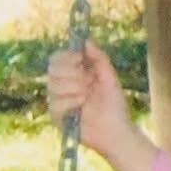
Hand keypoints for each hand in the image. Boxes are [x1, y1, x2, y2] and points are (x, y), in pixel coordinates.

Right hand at [46, 43, 155, 170]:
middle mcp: (63, 84)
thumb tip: (86, 40)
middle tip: (89, 83)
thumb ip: (99, 58)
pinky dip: (72, 103)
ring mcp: (57, 99)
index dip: (66, 56)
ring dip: (75, 89)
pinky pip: (56, 102)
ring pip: (54, 85)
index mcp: (75, 73)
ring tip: (87, 98)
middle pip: (53, 68)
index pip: (58, 58)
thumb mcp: (110, 78)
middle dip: (73, 74)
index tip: (80, 59)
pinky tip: (81, 109)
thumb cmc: (115, 105)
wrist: (116, 130)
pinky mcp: (56, 115)